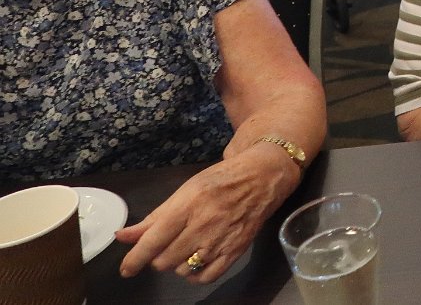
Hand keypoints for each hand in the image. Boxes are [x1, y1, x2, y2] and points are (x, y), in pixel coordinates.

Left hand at [116, 145, 297, 283]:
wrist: (261, 178)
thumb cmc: (220, 181)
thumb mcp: (185, 191)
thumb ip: (154, 217)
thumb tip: (122, 236)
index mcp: (187, 206)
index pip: (153, 240)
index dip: (134, 259)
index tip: (126, 270)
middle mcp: (203, 226)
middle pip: (165, 260)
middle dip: (158, 257)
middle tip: (166, 245)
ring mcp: (221, 241)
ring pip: (183, 271)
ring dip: (177, 264)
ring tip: (185, 249)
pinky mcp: (236, 251)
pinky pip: (206, 277)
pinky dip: (196, 275)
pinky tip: (197, 261)